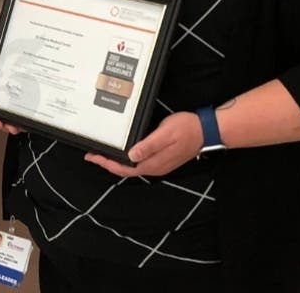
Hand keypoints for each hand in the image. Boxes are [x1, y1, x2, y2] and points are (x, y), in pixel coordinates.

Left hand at [84, 111, 202, 177]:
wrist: (207, 131)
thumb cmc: (186, 129)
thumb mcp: (165, 134)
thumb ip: (148, 146)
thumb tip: (131, 156)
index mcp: (153, 163)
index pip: (124, 169)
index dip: (107, 164)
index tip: (92, 157)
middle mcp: (155, 167)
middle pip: (126, 170)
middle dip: (108, 163)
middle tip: (92, 155)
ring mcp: (159, 164)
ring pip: (132, 167)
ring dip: (117, 162)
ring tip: (103, 153)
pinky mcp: (162, 159)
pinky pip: (140, 163)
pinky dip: (127, 159)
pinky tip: (124, 151)